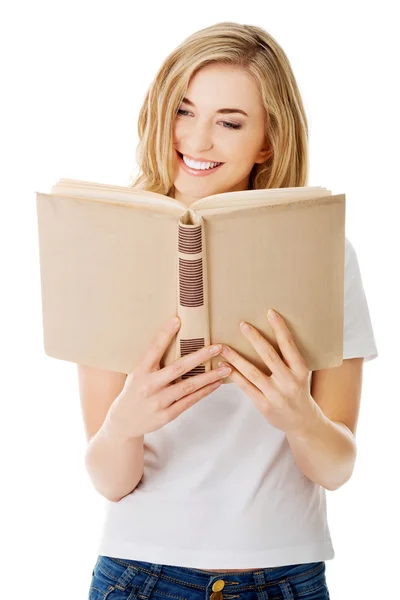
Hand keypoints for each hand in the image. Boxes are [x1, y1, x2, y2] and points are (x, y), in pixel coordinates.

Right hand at [108, 316, 230, 438]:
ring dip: (210, 376)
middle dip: (200, 356)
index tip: (177, 320)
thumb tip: (176, 339)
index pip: (154, 348)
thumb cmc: (135, 391)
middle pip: (179, 368)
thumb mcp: (137, 373)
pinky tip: (216, 383)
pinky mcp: (167, 414)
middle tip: (217, 347)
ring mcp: (159, 401)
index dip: (165, 334)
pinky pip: (190, 401)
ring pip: (189, 386)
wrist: (124, 421)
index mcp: (140, 370)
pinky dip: (205, 391)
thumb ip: (153, 360)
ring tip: (226, 368)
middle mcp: (149, 385)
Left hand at [218, 309, 317, 435]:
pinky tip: (223, 366)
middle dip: (255, 338)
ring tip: (223, 347)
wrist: (302, 421)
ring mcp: (276, 395)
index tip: (270, 312)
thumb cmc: (298, 391)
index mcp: (300, 371)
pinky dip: (234, 375)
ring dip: (236, 358)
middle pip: (269, 356)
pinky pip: (246, 387)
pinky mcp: (264, 406)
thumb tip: (267, 334)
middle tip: (242, 324)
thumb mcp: (300, 374)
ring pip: (253, 372)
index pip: (289, 345)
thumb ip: (288, 358)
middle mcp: (289, 382)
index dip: (280, 328)